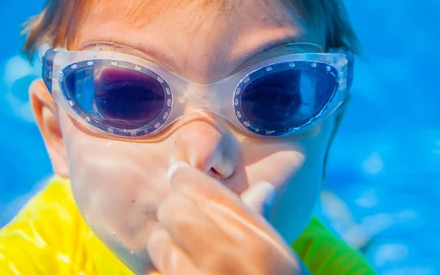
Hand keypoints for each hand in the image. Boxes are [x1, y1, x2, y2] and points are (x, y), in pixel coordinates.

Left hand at [147, 162, 308, 274]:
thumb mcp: (280, 259)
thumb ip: (261, 223)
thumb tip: (263, 188)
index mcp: (254, 242)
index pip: (205, 191)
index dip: (186, 177)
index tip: (178, 174)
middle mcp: (222, 260)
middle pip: (174, 210)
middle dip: (175, 211)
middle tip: (182, 218)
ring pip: (158, 243)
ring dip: (166, 245)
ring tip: (184, 254)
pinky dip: (164, 272)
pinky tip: (180, 274)